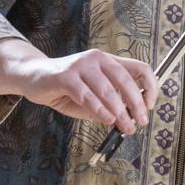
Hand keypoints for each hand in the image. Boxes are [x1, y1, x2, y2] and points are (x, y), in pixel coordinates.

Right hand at [16, 49, 158, 135]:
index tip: (150, 106)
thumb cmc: (65, 87)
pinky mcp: (65, 76)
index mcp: (108, 61)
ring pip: (108, 89)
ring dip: (119, 112)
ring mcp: (81, 65)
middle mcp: (97, 58)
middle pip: (126, 79)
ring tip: (124, 126)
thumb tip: (128, 120)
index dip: (150, 86)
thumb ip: (110, 104)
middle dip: (136, 104)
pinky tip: (106, 119)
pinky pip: (87, 95)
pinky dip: (99, 109)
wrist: (34, 76)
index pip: (139, 68)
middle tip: (139, 122)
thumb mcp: (93, 94)